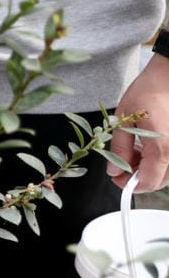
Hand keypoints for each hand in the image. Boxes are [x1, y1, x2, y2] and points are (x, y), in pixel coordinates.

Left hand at [108, 53, 168, 191]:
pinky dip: (159, 160)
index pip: (148, 183)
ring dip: (149, 169)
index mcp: (162, 148)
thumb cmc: (148, 91)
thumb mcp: (122, 120)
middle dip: (138, 176)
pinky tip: (148, 146)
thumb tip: (113, 171)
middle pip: (159, 181)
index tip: (117, 176)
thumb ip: (119, 148)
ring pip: (167, 173)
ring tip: (135, 150)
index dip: (129, 185)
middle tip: (123, 160)